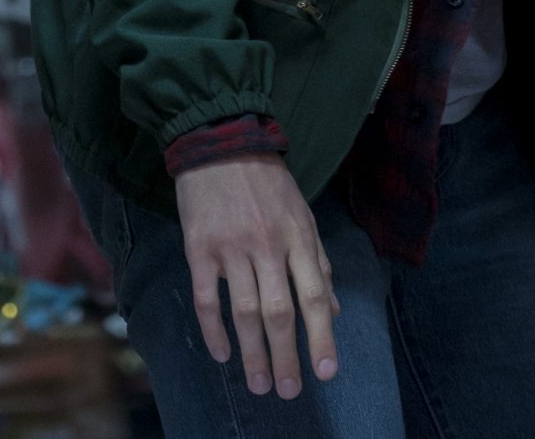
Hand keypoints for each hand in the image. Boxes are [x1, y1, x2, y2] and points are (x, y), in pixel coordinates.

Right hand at [173, 154, 339, 399]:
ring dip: (253, 353)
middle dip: (286, 357)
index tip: (327, 372)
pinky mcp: (200, 248)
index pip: (315, 296)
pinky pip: (206, 299)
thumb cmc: (269, 184)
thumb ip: (318, 263)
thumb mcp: (303, 215)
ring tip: (259, 385)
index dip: (322, 337)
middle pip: (280, 312)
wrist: (221, 144)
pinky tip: (223, 355)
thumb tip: (334, 310)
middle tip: (288, 390)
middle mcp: (268, 245)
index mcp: (298, 237)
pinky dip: (214, 332)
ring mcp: (232, 248)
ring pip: (244, 312)